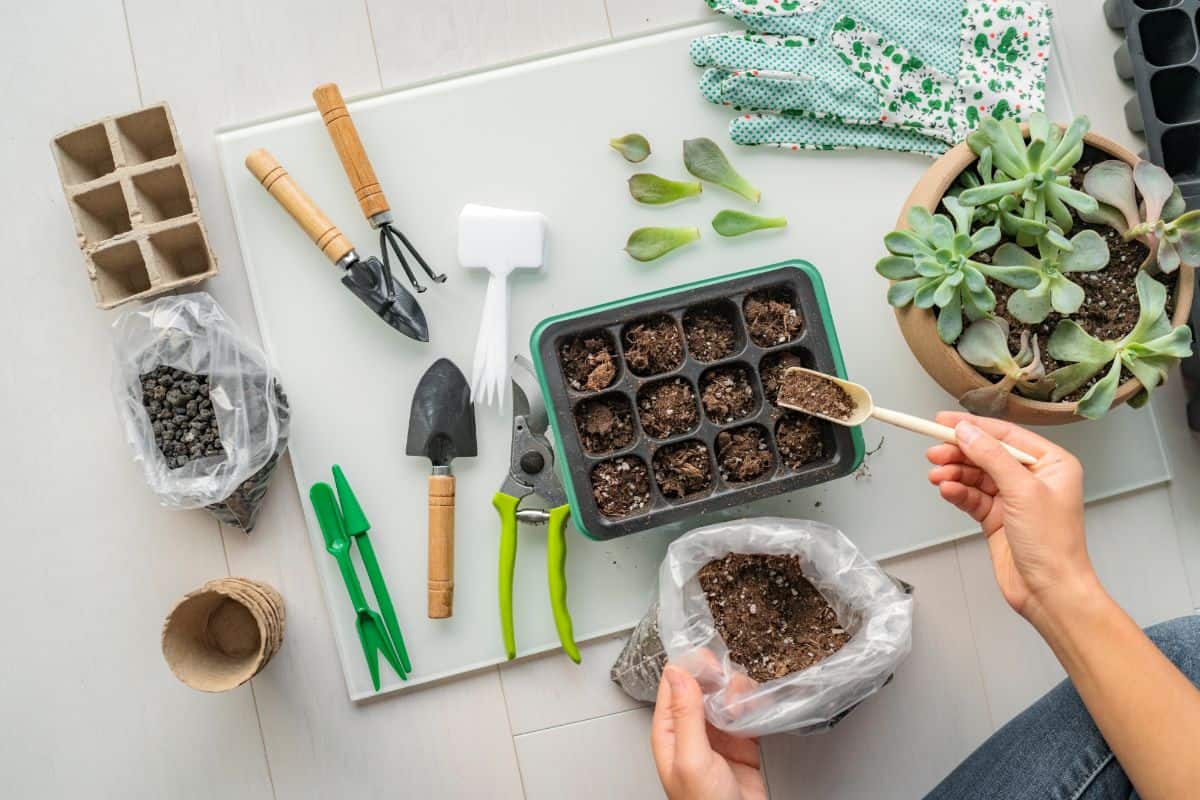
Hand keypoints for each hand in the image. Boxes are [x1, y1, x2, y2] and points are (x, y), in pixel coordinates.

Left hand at [651, 665, 765, 799]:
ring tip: (744, 705)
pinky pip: (747, 714)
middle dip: (718, 679)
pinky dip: (754, 707)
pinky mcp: (742, 744)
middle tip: (730, 682)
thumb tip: (676, 673)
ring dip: (738, 693)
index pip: (672, 687)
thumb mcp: (692, 758)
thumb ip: (685, 714)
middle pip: (701, 688)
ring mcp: (717, 737)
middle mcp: (692, 732)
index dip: (688, 667)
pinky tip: (757, 710)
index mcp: (669, 733)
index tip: (705, 657)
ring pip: (726, 698)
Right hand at [926, 412, 1096, 620]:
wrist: (1049, 591)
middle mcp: (1033, 478)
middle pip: (987, 454)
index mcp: (1051, 464)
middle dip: (959, 453)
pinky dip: (958, 493)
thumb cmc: (1052, 543)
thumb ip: (991, 457)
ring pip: (976, 476)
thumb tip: (965, 431)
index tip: (943, 421)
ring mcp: (1014, 499)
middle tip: (934, 453)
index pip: (1006, 435)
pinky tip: (947, 490)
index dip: (974, 426)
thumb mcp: (1022, 491)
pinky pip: (972, 497)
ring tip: (936, 476)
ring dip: (955, 474)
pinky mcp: (998, 518)